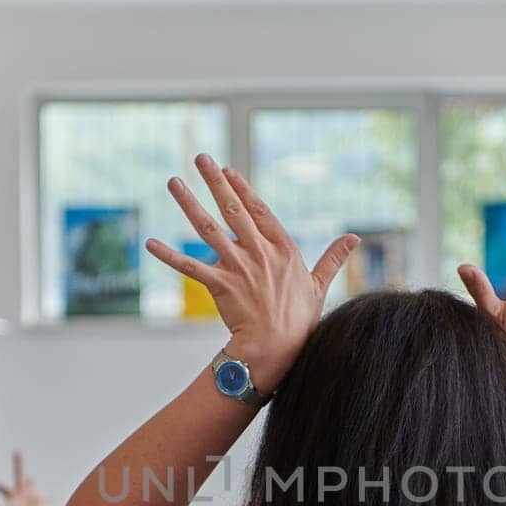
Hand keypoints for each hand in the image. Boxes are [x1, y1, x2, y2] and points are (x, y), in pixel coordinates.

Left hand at [0, 452, 48, 505]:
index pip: (5, 489)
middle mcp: (21, 494)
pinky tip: (54, 497)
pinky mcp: (41, 502)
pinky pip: (46, 499)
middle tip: (17, 451)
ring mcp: (31, 497)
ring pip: (30, 487)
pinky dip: (50, 498)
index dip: (0, 487)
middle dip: (18, 465)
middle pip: (18, 477)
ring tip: (30, 479)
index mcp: (13, 495)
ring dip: (30, 484)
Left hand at [145, 154, 357, 391]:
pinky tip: (150, 242)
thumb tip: (354, 238)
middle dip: (214, 181)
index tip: (227, 169)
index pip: (259, 210)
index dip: (242, 188)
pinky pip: (190, 266)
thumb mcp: (320, 285)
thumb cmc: (300, 320)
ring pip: (208, 228)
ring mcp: (238, 267)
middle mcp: (259, 252)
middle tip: (200, 157)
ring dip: (188, 203)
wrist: (278, 348)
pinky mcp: (220, 285)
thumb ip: (334, 258)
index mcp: (283, 248)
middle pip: (233, 209)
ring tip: (173, 181)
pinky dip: (168, 255)